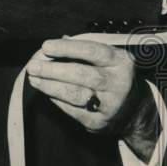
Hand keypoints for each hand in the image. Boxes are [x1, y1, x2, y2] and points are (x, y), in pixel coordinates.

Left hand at [26, 39, 157, 149]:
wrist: (134, 111)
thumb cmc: (114, 77)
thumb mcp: (109, 59)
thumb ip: (85, 49)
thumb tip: (57, 43)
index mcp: (121, 62)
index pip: (92, 51)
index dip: (67, 48)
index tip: (46, 47)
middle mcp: (118, 83)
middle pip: (81, 74)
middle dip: (53, 70)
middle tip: (33, 66)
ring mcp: (110, 104)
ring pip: (75, 94)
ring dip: (50, 86)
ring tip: (35, 80)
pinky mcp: (99, 122)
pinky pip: (72, 110)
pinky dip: (57, 100)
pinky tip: (47, 93)